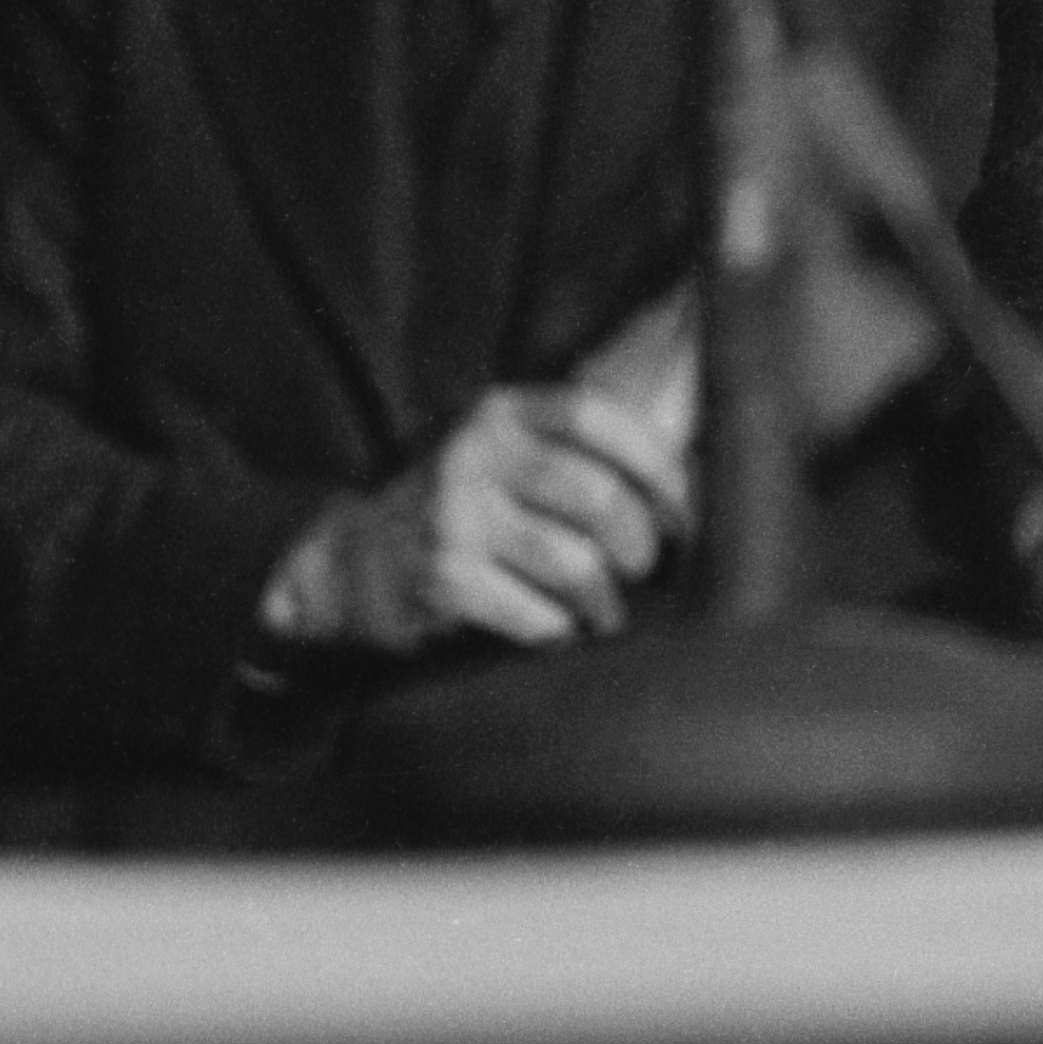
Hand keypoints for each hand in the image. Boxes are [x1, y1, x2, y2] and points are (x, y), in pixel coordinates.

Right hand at [256, 384, 690, 653]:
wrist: (347, 563)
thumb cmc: (459, 506)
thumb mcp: (503, 452)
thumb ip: (576, 447)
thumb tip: (694, 467)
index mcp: (502, 412)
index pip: (600, 418)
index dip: (659, 464)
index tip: (685, 509)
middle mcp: (476, 455)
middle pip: (601, 499)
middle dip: (641, 546)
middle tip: (645, 570)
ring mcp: (454, 517)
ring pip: (577, 565)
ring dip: (606, 600)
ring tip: (606, 611)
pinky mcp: (441, 580)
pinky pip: (538, 616)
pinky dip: (563, 631)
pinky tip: (561, 630)